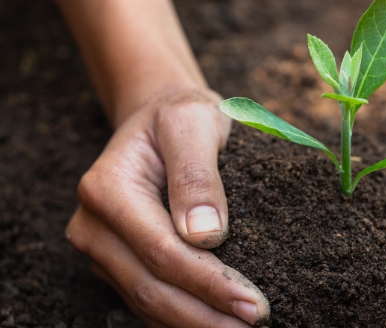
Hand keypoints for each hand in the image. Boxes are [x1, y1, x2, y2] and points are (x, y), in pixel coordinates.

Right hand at [66, 88, 269, 326]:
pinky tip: (214, 322)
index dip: (209, 284)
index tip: (253, 304)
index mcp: (107, 190)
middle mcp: (93, 226)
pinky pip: (146, 299)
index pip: (163, 251)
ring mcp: (102, 248)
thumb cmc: (181, 116)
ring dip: (194, 324)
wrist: (159, 118)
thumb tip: (206, 236)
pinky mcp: (117, 261)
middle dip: (205, 315)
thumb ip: (197, 174)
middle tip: (255, 326)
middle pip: (152, 287)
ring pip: (147, 302)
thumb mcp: (193, 122)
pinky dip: (180, 317)